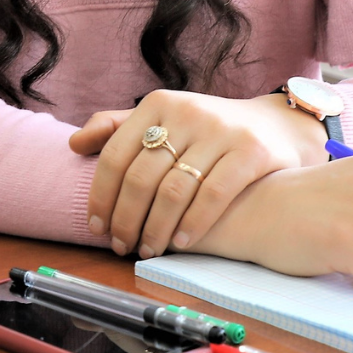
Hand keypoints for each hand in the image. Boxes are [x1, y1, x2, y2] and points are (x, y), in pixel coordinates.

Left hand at [70, 89, 327, 257]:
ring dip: (156, 228)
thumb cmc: (207, 131)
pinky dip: (192, 224)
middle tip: (120, 246)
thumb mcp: (163, 119)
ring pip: (174, 190)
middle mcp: (187, 112)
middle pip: (141, 177)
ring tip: (147, 249)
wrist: (277, 126)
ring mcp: (220, 130)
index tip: (95, 227)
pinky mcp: (251, 150)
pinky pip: (213, 195)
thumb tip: (75, 145)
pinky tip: (181, 244)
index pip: (116, 155)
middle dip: (125, 218)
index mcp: (157, 103)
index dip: (100, 195)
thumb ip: (118, 128)